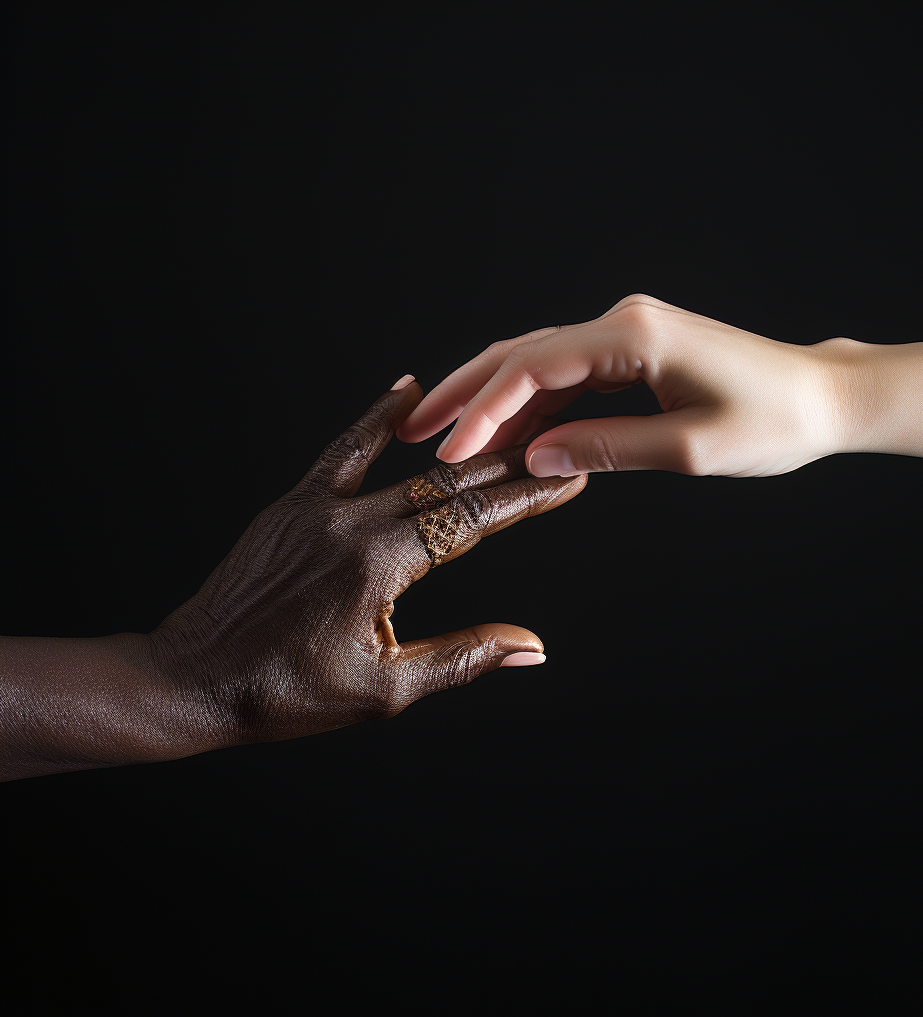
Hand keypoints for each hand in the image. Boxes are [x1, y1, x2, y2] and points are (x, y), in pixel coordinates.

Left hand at [1, 379, 585, 778]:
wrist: (193, 679)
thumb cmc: (284, 693)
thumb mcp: (384, 688)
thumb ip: (463, 657)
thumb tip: (531, 646)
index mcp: (377, 565)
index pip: (471, 522)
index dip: (525, 500)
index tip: (566, 481)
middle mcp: (350, 523)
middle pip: (447, 486)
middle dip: (508, 468)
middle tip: (554, 448)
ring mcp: (318, 506)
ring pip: (405, 466)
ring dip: (461, 448)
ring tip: (507, 425)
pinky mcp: (294, 504)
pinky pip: (344, 449)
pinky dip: (378, 420)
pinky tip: (406, 391)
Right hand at [398, 294, 844, 477]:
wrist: (824, 398)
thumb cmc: (774, 420)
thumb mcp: (690, 448)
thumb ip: (606, 448)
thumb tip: (535, 457)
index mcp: (634, 336)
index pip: (534, 368)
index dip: (482, 410)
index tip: (448, 451)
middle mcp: (622, 323)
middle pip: (520, 353)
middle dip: (463, 393)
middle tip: (413, 429)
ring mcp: (625, 334)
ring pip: (536, 363)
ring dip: (490, 400)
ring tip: (444, 437)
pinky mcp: (633, 352)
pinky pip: (566, 377)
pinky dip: (531, 406)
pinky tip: (505, 436)